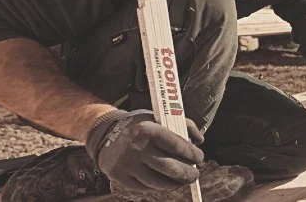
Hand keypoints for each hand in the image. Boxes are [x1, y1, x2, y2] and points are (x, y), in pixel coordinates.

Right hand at [86, 110, 204, 190]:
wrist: (106, 134)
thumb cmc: (140, 126)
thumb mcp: (158, 118)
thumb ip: (182, 125)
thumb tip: (199, 140)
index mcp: (148, 130)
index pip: (177, 145)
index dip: (192, 154)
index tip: (199, 158)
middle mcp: (137, 148)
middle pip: (170, 168)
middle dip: (188, 173)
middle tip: (195, 174)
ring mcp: (127, 164)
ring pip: (159, 182)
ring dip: (176, 183)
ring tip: (183, 180)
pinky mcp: (119, 177)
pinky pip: (145, 187)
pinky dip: (159, 186)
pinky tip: (166, 182)